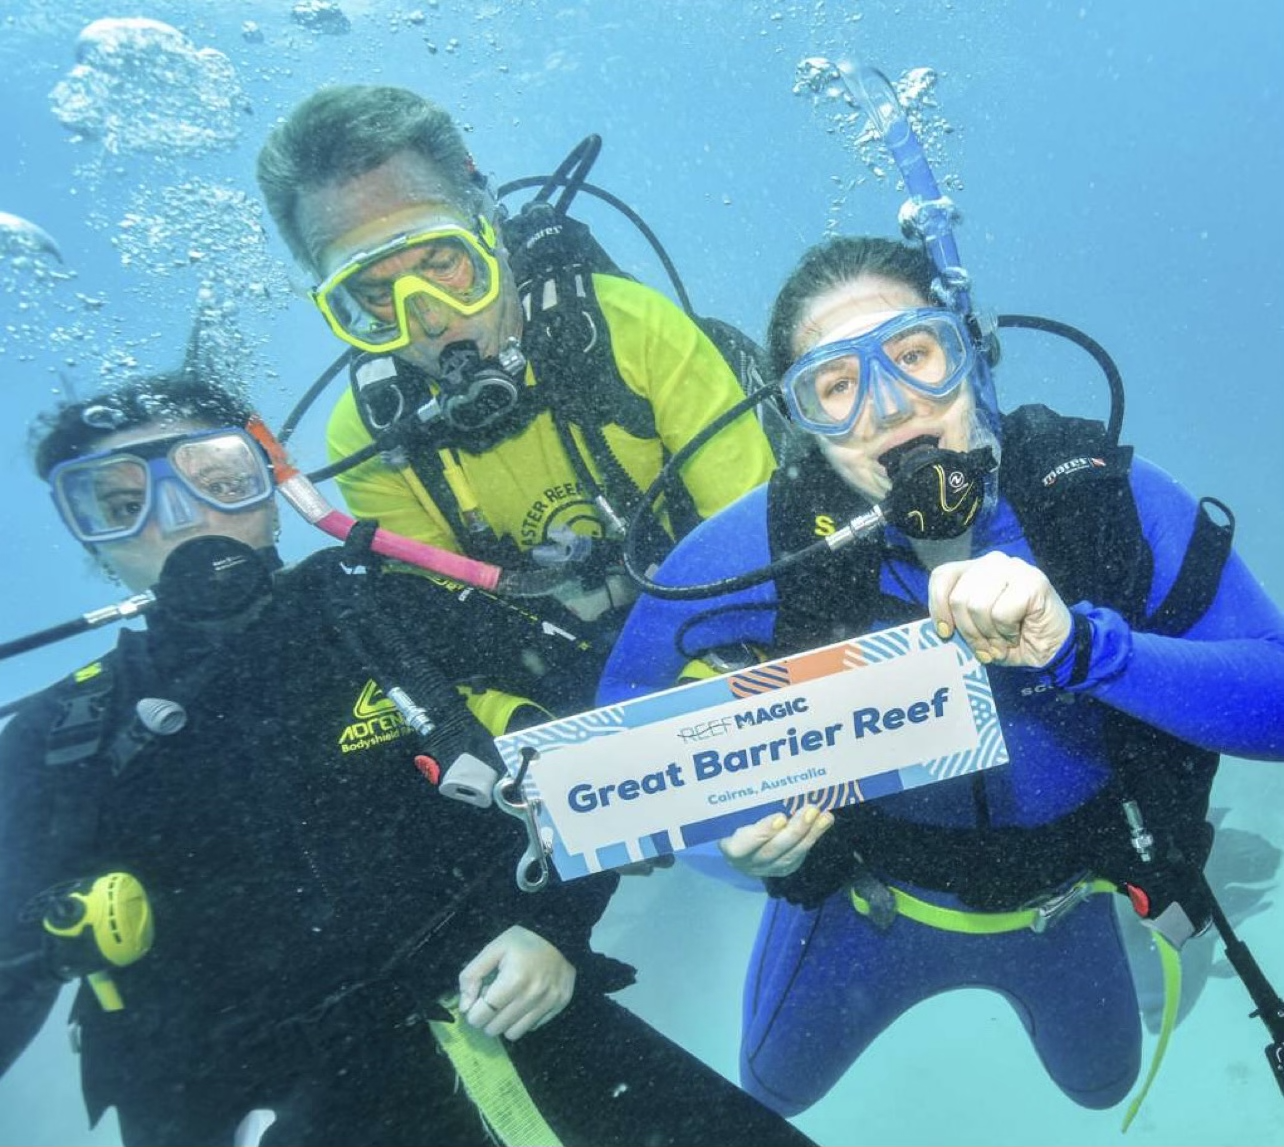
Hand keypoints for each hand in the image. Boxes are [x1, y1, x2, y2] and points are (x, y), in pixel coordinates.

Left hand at [457, 925, 574, 1039]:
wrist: (559, 934)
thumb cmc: (522, 941)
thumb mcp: (492, 949)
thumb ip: (472, 975)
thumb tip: (465, 1007)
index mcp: (514, 979)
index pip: (482, 1014)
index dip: (473, 1013)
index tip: (475, 1005)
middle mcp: (533, 995)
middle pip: (496, 1028)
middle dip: (487, 1018)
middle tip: (491, 1002)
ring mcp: (549, 1002)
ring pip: (513, 1033)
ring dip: (504, 1023)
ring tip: (507, 1004)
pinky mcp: (559, 1005)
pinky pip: (532, 1027)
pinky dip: (523, 1019)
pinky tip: (525, 1001)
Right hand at [718, 805, 833, 878]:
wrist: (738, 842)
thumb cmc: (733, 818)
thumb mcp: (733, 810)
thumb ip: (744, 802)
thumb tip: (761, 775)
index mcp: (729, 847)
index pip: (741, 846)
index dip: (762, 833)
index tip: (781, 817)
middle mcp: (746, 863)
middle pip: (772, 851)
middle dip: (795, 830)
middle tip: (811, 809)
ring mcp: (765, 869)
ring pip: (789, 856)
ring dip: (810, 835)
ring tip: (825, 816)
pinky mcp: (781, 869)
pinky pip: (797, 857)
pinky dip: (811, 839)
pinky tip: (822, 824)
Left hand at [928, 552, 1072, 668]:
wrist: (1052, 649)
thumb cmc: (1010, 639)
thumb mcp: (975, 630)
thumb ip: (957, 621)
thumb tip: (940, 627)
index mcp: (974, 570)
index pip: (942, 577)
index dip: (938, 607)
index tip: (946, 632)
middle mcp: (992, 562)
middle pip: (959, 597)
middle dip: (969, 631)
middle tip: (986, 646)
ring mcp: (1014, 568)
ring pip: (977, 605)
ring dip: (989, 634)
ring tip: (1003, 641)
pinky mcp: (1033, 581)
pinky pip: (1001, 613)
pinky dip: (1008, 632)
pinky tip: (1019, 632)